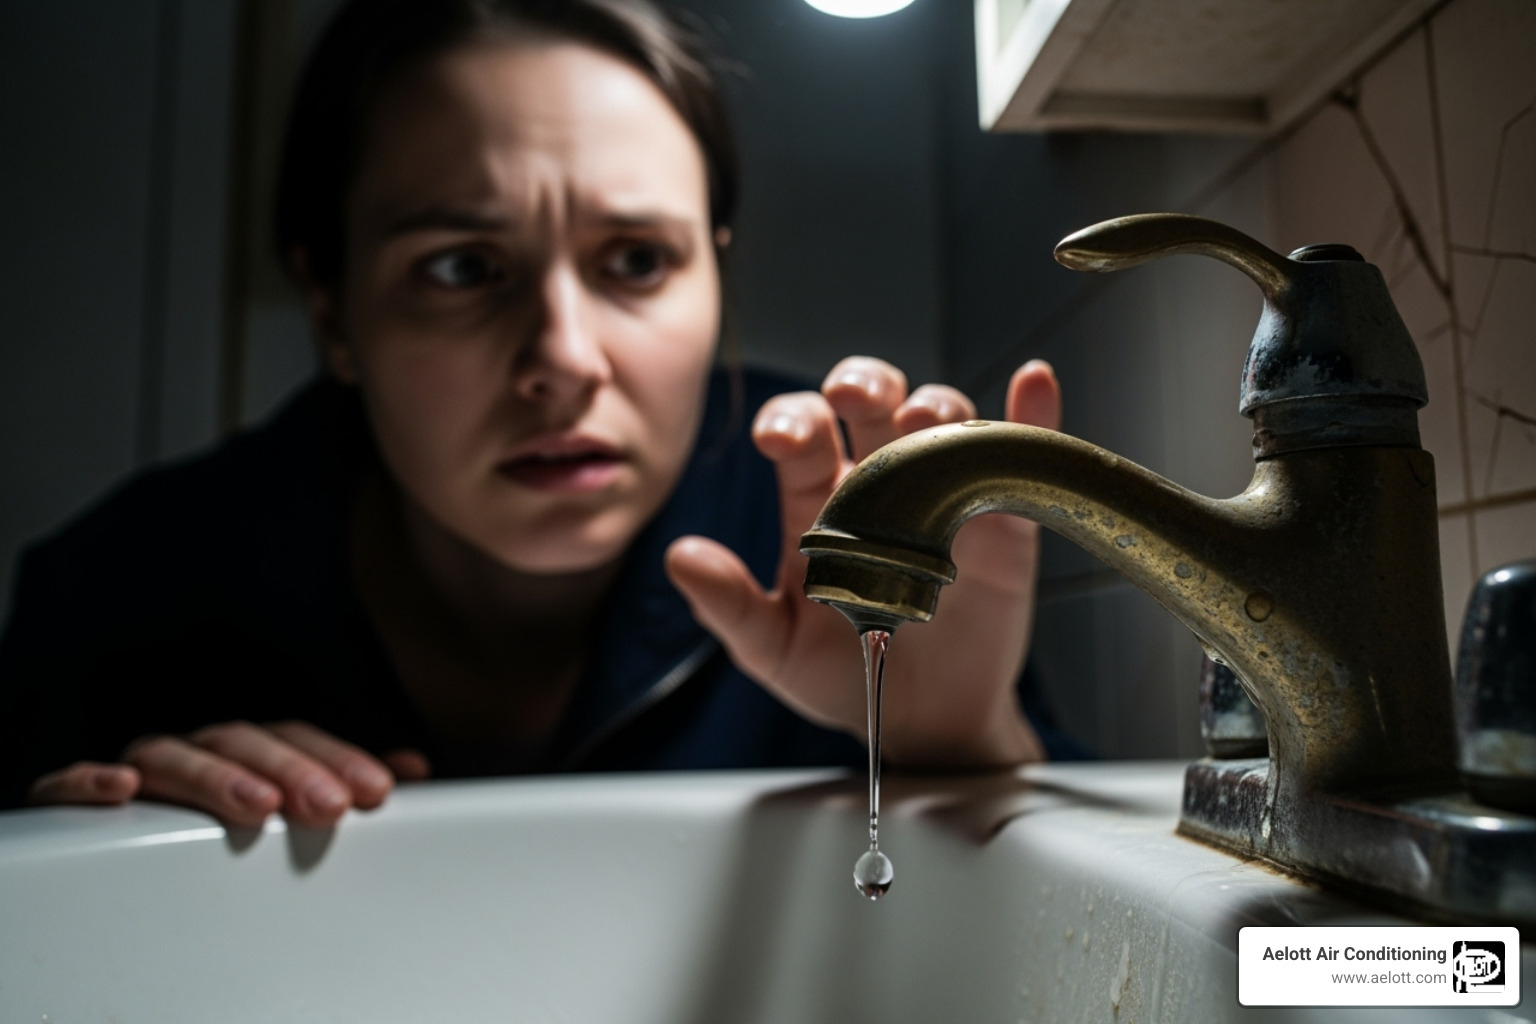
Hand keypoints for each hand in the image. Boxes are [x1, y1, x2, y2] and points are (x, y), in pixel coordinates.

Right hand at [27, 721, 429, 827]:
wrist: (123, 831)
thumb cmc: (223, 814)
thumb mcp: (290, 799)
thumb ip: (344, 782)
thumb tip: (414, 770)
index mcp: (245, 746)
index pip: (295, 738)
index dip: (337, 759)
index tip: (378, 791)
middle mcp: (194, 747)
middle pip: (242, 742)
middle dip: (291, 770)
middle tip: (332, 807)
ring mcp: (136, 766)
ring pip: (172, 756)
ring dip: (216, 778)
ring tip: (259, 807)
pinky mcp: (72, 795)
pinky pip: (66, 783)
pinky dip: (89, 780)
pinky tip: (120, 788)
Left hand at [666, 357, 1061, 769]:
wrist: (922, 723)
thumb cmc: (841, 676)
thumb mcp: (773, 649)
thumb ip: (729, 605)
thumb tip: (681, 558)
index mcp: (820, 501)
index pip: (804, 435)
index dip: (791, 422)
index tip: (779, 437)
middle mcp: (883, 483)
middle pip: (874, 404)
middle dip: (863, 383)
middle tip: (854, 396)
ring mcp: (948, 495)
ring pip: (944, 421)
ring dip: (937, 405)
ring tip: (927, 420)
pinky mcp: (1005, 522)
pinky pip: (1019, 456)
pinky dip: (1031, 413)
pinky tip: (1031, 382)